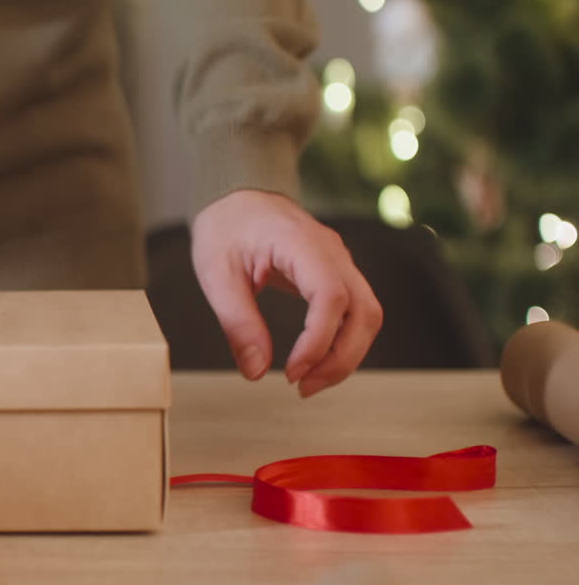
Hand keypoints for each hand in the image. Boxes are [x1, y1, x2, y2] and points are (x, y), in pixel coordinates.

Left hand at [190, 190, 382, 396]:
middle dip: (341, 358)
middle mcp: (332, 251)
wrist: (237, 196)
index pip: (331, 296)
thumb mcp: (217, 275)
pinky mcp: (337, 273)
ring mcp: (339, 261)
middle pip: (364, 311)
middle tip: (303, 387)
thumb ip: (237, 323)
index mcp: (300, 243)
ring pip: (368, 314)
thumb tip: (255, 371)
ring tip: (309, 381)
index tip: (292, 372)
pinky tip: (316, 360)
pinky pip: (355, 311)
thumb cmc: (225, 227)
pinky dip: (343, 341)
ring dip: (346, 355)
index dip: (318, 341)